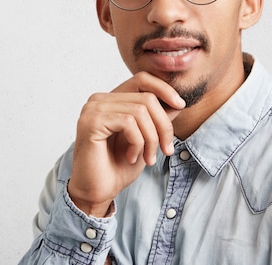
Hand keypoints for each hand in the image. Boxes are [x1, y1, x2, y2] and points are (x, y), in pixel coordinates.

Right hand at [67, 72, 184, 216]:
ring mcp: (93, 109)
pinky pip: (128, 122)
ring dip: (152, 138)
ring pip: (140, 111)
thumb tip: (177, 102)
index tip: (180, 106)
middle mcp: (100, 99)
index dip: (164, 89)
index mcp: (111, 100)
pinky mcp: (91, 121)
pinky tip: (131, 157)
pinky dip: (138, 142)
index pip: (142, 79)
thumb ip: (157, 119)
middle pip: (147, 98)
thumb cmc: (118, 167)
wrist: (97, 192)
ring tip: (148, 158)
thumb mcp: (147, 139)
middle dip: (163, 125)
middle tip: (167, 150)